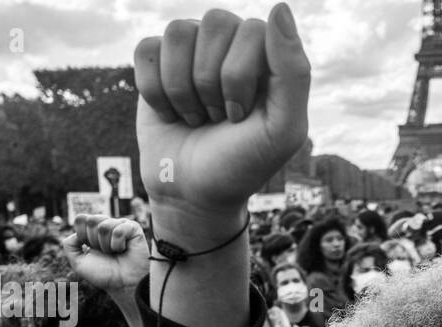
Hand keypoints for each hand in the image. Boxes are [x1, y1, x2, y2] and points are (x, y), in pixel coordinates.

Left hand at [63, 216, 148, 297]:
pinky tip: (124, 250)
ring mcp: (120, 225)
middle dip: (95, 241)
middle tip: (105, 252)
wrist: (122, 285)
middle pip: (92, 220)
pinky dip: (118, 245)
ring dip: (107, 245)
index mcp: (92, 230)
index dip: (82, 235)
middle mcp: (106, 225)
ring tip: (115, 253)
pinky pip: (119, 231)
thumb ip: (69, 244)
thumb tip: (77, 232)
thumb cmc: (104, 274)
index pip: (81, 218)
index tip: (91, 248)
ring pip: (105, 226)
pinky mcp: (133, 228)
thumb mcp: (78, 262)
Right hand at [134, 6, 310, 241]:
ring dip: (183, 89)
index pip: (253, 30)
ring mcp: (193, 49)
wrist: (194, 193)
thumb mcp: (283, 130)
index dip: (239, 78)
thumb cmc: (244, 163)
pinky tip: (171, 112)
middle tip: (219, 117)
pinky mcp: (156, 60)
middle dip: (212, 83)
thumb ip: (293, 73)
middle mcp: (231, 42)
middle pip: (215, 22)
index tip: (241, 117)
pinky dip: (155, 92)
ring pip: (179, 32)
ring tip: (197, 116)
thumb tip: (279, 6)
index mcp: (268, 54)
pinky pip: (147, 49)